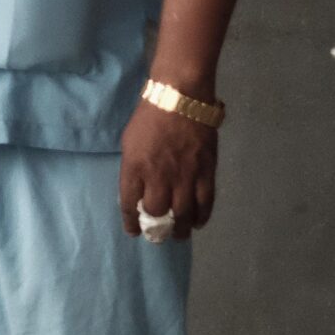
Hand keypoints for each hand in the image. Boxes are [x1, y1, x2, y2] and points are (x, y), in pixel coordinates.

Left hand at [119, 94, 218, 238]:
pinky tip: (198, 223)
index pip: (129, 203)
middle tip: (158, 233)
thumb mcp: (129, 142)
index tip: (133, 231)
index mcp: (135, 167)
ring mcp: (184, 176)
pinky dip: (201, 216)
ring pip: (183, 213)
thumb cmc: (149, 118)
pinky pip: (205, 202)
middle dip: (156, 227)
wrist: (180, 100)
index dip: (130, 221)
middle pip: (158, 212)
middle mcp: (158, 176)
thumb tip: (138, 189)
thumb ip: (133, 167)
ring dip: (181, 228)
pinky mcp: (206, 172)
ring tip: (179, 234)